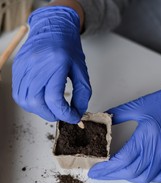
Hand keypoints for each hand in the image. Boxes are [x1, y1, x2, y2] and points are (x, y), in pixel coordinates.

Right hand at [12, 6, 90, 122]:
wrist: (52, 27)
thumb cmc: (68, 48)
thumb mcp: (81, 71)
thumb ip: (82, 95)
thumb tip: (76, 114)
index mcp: (56, 64)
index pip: (55, 99)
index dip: (65, 114)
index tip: (72, 117)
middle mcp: (36, 65)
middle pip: (37, 103)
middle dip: (51, 115)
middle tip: (60, 113)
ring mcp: (24, 67)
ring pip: (25, 101)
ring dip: (40, 110)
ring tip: (50, 106)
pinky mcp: (17, 68)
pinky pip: (18, 94)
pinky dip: (30, 102)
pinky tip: (40, 98)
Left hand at [88, 87, 160, 182]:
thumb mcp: (138, 106)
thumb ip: (118, 114)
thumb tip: (104, 119)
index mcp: (147, 136)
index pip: (122, 159)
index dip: (106, 168)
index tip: (95, 170)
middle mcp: (157, 149)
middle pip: (130, 172)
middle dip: (111, 175)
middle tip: (99, 173)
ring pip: (144, 177)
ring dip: (126, 177)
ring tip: (114, 172)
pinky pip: (157, 176)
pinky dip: (144, 177)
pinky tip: (136, 171)